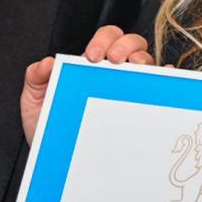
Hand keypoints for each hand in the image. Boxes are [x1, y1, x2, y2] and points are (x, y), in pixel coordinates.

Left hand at [20, 26, 153, 145]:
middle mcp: (112, 74)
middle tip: (113, 61)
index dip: (103, 40)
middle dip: (125, 46)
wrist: (57, 162)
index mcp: (89, 67)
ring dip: (143, 59)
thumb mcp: (35, 102)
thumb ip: (35, 77)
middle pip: (131, 43)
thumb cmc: (50, 130)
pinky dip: (166, 77)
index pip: (106, 39)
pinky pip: (160, 87)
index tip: (92, 57)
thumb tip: (48, 62)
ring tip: (134, 68)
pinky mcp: (138, 108)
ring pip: (146, 61)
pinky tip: (164, 77)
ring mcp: (127, 90)